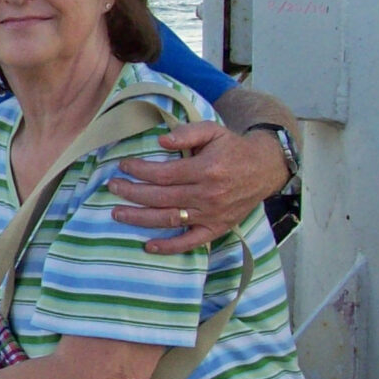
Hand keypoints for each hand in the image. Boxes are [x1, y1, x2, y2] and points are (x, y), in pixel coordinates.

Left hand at [107, 124, 287, 254]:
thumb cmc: (233, 148)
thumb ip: (187, 133)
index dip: (140, 171)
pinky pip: (191, 242)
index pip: (163, 174)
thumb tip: (161, 141)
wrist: (265, 168)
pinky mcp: (217, 228)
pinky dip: (169, 247)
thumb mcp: (213, 130)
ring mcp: (211, 215)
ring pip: (169, 220)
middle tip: (113, 187)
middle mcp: (207, 195)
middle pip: (161, 197)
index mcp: (206, 170)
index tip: (123, 166)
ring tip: (117, 213)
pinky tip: (148, 246)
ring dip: (140, 218)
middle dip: (132, 193)